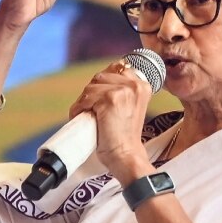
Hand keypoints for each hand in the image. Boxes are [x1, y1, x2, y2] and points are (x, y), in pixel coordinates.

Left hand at [69, 61, 152, 179]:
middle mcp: (135, 85)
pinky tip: (82, 117)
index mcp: (142, 85)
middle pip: (101, 76)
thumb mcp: (129, 106)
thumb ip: (121, 89)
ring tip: (85, 115)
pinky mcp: (109, 99)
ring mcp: (123, 91)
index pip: (117, 67)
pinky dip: (79, 108)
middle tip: (89, 109)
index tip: (98, 97)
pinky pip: (86, 98)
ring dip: (83, 101)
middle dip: (91, 92)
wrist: (125, 155)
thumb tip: (100, 78)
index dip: (103, 82)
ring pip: (91, 87)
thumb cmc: (124, 135)